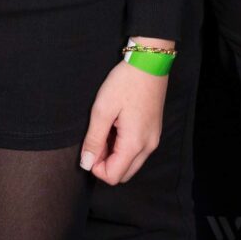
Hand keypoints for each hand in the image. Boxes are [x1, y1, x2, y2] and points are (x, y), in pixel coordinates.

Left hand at [80, 46, 170, 184]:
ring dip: (115, 156)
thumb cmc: (124, 83)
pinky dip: (124, 148)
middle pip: (123, 174)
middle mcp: (148, 147)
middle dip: (106, 164)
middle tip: (97, 139)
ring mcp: (154, 139)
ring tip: (106, 130)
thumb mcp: (102, 110)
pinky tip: (117, 127)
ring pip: (131, 164)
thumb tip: (86, 164)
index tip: (90, 145)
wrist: (149, 63)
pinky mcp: (155, 132)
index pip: (113, 176)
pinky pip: (138, 151)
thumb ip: (93, 140)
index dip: (96, 167)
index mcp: (134, 144)